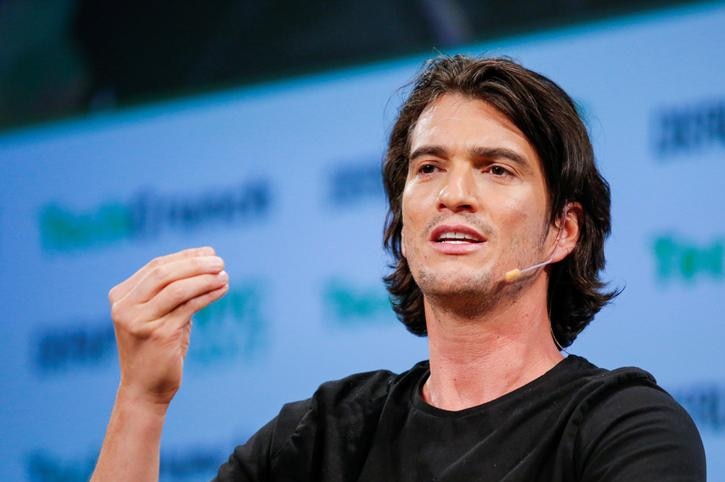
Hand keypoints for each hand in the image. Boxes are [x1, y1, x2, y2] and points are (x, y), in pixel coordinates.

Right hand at [108, 246, 228, 406]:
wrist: (145, 389)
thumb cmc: (156, 349)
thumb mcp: (159, 314)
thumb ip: (172, 290)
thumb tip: (206, 261)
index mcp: (121, 296)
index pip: (156, 266)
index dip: (185, 256)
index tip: (209, 252)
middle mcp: (124, 306)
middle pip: (164, 273)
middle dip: (195, 263)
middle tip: (220, 261)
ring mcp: (139, 321)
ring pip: (177, 288)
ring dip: (204, 278)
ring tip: (225, 274)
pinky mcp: (158, 334)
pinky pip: (189, 307)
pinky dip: (208, 295)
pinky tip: (222, 289)